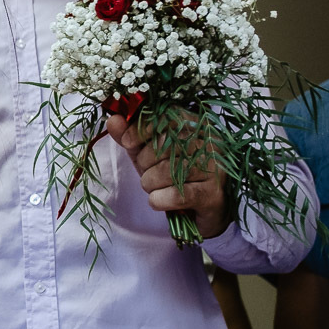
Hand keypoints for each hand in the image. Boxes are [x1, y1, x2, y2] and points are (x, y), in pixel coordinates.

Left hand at [106, 113, 233, 238]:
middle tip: (148, 173)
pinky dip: (158, 200)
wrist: (206, 211)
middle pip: (165, 145)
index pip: (168, 117)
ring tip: (155, 188)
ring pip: (167, 172)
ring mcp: (215, 170)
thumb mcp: (150, 154)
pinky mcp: (212, 195)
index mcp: (198, 127)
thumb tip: (113, 120)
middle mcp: (211, 144)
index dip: (142, 128)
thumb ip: (132, 136)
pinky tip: (159, 201)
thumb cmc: (177, 177)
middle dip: (145, 163)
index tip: (127, 141)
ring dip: (150, 184)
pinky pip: (175, 195)